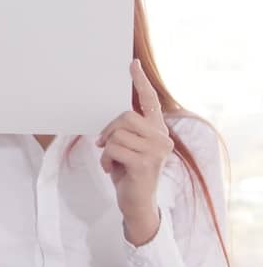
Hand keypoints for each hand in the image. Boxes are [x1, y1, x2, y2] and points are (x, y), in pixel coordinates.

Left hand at [97, 59, 171, 245]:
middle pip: (124, 116)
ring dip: (106, 150)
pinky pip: (112, 149)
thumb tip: (112, 120)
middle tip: (105, 147)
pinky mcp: (146, 162)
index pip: (150, 101)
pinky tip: (114, 170)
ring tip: (113, 162)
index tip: (132, 63)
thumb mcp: (128, 149)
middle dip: (108, 131)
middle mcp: (161, 137)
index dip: (140, 81)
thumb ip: (125, 132)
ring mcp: (156, 150)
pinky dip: (106, 160)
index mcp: (157, 130)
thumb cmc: (129, 174)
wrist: (137, 203)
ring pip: (116, 134)